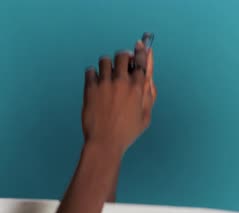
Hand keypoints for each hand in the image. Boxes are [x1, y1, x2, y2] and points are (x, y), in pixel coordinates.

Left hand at [82, 40, 156, 154]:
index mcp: (137, 88)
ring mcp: (104, 84)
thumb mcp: (145, 117)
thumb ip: (149, 97)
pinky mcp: (90, 88)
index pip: (141, 62)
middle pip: (122, 56)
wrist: (105, 141)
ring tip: (108, 74)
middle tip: (122, 64)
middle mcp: (121, 82)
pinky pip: (90, 71)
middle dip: (123, 58)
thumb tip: (148, 81)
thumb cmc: (127, 132)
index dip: (141, 51)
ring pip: (105, 60)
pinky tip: (96, 82)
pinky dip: (93, 74)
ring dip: (108, 65)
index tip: (140, 44)